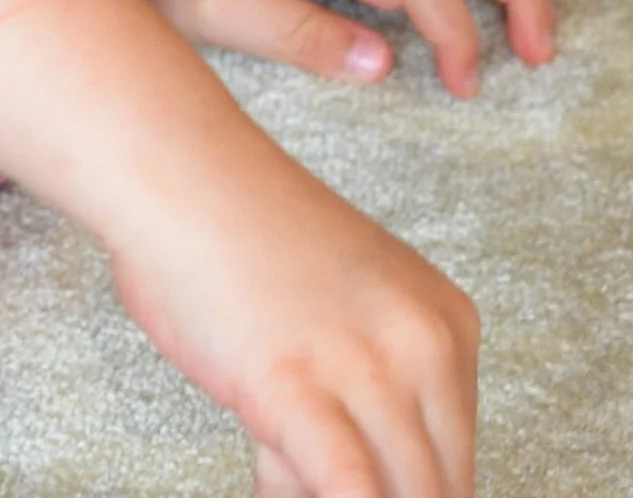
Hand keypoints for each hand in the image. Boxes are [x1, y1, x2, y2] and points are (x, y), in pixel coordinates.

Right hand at [109, 123, 480, 497]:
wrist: (177, 167)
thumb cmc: (235, 229)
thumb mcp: (344, 305)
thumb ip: (364, 385)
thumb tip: (358, 478)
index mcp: (446, 320)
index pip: (455, 456)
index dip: (397, 482)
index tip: (349, 459)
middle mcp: (424, 346)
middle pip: (436, 486)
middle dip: (377, 495)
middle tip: (300, 463)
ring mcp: (367, 369)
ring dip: (323, 494)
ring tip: (275, 458)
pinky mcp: (300, 392)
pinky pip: (350, 494)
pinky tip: (272, 483)